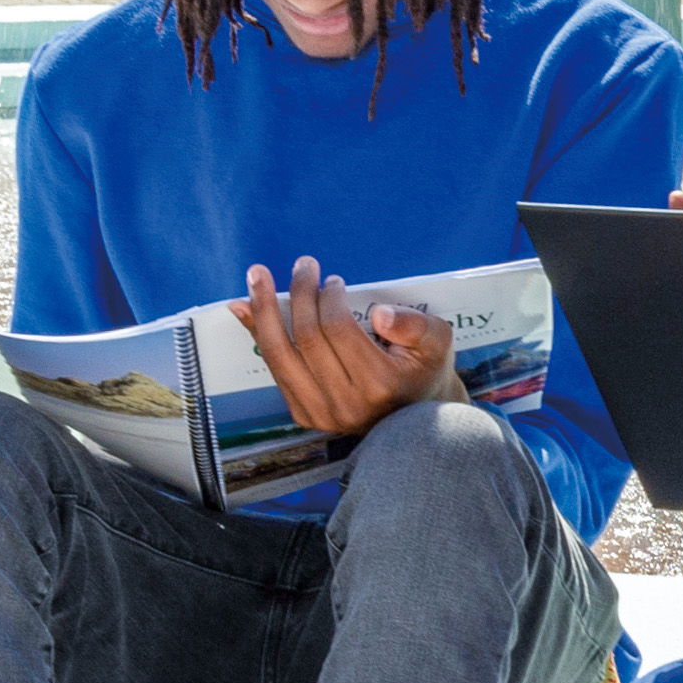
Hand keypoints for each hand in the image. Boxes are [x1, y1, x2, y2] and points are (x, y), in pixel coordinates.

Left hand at [238, 259, 461, 435]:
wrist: (413, 418)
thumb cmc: (424, 369)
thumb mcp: (438, 342)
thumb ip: (415, 325)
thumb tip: (380, 313)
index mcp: (380, 385)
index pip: (339, 329)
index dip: (330, 297)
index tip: (333, 280)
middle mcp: (346, 404)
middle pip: (306, 338)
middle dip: (300, 292)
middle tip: (303, 264)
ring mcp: (321, 413)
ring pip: (280, 354)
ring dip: (263, 309)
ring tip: (256, 275)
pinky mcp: (304, 415)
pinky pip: (274, 368)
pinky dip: (256, 334)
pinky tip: (243, 307)